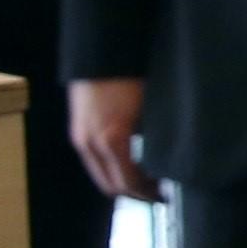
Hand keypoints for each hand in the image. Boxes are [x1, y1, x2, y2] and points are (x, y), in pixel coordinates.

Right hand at [68, 78, 158, 204]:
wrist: (102, 51)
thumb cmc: (134, 76)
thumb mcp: (152, 109)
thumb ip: (156, 138)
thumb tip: (169, 161)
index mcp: (113, 139)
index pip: (129, 183)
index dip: (148, 194)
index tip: (166, 196)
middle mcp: (92, 143)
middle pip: (111, 185)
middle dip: (135, 194)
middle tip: (158, 194)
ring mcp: (80, 137)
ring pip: (100, 174)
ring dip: (122, 182)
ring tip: (146, 180)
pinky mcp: (77, 129)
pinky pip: (93, 161)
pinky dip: (111, 168)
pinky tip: (129, 162)